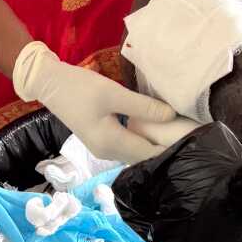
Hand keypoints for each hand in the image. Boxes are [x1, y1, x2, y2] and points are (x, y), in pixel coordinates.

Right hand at [13, 40, 178, 164]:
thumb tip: (171, 117)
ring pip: (136, 152)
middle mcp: (108, 152)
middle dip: (165, 147)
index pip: (149, 154)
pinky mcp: (102, 140)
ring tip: (177, 131)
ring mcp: (103, 148)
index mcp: (111, 144)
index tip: (193, 138)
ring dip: (154, 143)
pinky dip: (142, 138)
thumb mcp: (113, 94)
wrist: (49, 84)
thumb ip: (143, 107)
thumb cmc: (80, 88)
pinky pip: (129, 145)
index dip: (171, 148)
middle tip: (190, 133)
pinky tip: (154, 127)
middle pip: (144, 157)